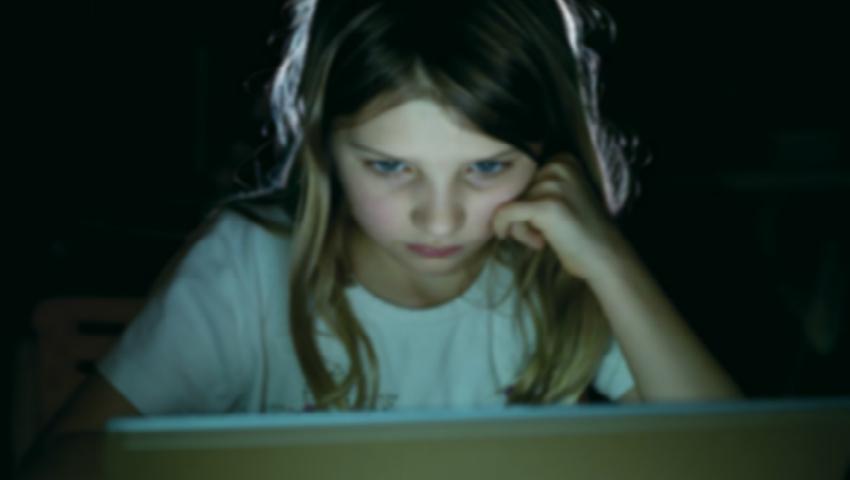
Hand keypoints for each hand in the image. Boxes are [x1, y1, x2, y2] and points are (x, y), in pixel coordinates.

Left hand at [491, 152, 628, 280]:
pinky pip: (507, 213)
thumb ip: (538, 185)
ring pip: (510, 203)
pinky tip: (520, 239)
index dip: (526, 200)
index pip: (522, 176)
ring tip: (543, 239)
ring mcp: (553, 185)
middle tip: (540, 234)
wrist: (604, 256)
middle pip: (516, 189)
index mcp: (563, 159)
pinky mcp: (545, 206)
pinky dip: (503, 227)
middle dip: (520, 215)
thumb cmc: (580, 231)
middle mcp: (558, 166)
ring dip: (519, 227)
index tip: (538, 220)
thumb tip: (495, 186)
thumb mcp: (563, 196)